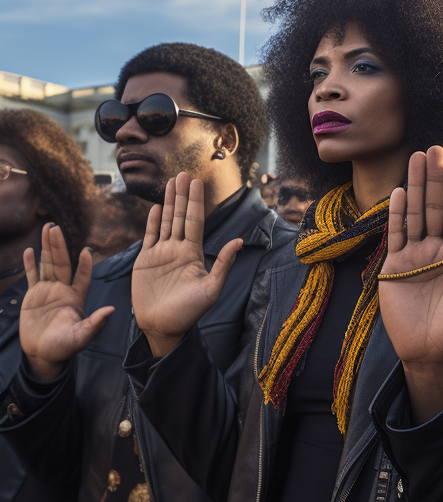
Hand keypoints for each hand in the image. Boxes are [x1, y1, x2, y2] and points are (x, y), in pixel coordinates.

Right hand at [19, 224, 114, 381]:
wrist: (43, 354)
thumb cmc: (65, 347)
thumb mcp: (82, 336)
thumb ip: (95, 323)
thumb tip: (111, 310)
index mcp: (77, 297)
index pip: (82, 276)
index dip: (84, 265)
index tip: (86, 251)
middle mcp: (64, 290)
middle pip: (62, 263)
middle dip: (59, 245)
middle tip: (55, 227)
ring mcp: (48, 291)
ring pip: (48, 264)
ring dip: (47, 247)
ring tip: (47, 228)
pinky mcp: (33, 296)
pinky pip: (32, 276)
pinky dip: (30, 264)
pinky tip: (29, 250)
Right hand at [132, 173, 242, 356]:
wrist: (163, 327)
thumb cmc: (189, 312)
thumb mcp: (211, 289)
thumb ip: (223, 264)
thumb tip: (239, 241)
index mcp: (194, 253)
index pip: (195, 221)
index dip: (196, 201)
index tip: (197, 182)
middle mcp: (179, 249)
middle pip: (180, 216)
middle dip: (182, 195)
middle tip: (183, 173)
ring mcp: (161, 253)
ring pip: (166, 221)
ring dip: (168, 202)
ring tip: (170, 182)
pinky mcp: (145, 261)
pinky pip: (149, 236)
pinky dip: (153, 221)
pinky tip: (156, 207)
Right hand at [378, 146, 442, 421]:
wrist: (433, 356)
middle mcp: (437, 249)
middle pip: (435, 207)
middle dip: (434, 178)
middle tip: (433, 149)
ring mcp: (414, 257)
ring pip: (415, 215)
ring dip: (415, 187)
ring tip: (415, 159)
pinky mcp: (394, 268)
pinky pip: (396, 236)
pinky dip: (397, 214)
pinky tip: (399, 192)